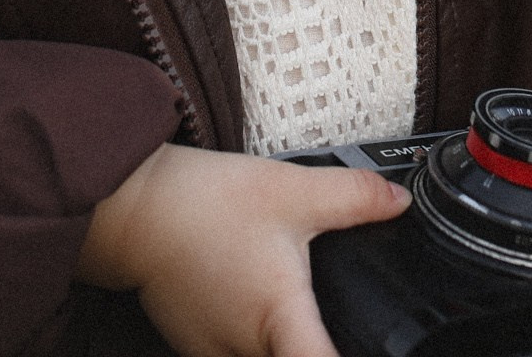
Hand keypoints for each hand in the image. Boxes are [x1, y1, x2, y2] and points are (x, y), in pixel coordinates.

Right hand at [77, 142, 409, 356]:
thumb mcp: (292, 191)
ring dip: (285, 343)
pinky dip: (258, 342)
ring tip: (294, 314)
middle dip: (315, 344)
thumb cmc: (204, 203)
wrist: (134, 208)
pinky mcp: (195, 347)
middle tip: (322, 315)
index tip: (379, 354)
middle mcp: (244, 349)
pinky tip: (259, 310)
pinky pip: (237, 356)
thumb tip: (397, 201)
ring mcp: (215, 354)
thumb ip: (353, 198)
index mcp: (278, 319)